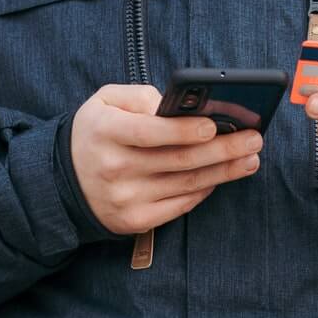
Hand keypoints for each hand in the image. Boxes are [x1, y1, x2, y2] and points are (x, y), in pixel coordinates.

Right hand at [70, 84, 262, 235]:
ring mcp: (125, 199)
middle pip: (179, 160)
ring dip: (224, 171)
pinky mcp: (134, 221)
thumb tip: (180, 107)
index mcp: (105, 132)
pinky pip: (180, 205)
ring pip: (186, 184)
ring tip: (250, 157)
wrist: (63, 181)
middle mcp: (114, 168)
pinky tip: (223, 176)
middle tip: (254, 139)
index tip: (216, 125)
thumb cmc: (96, 132)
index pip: (149, 132)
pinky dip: (205, 190)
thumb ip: (140, 96)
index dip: (184, 130)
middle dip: (223, 149)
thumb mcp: (105, 101)